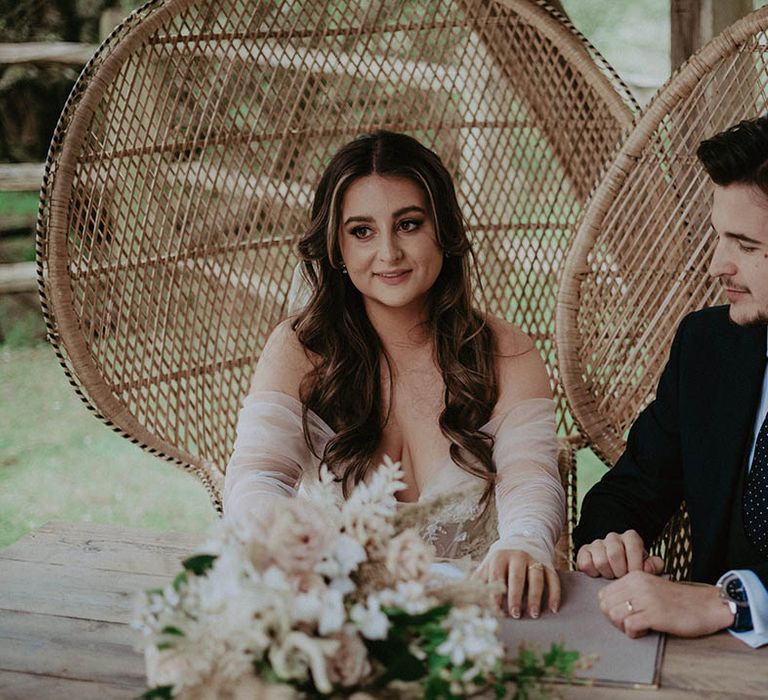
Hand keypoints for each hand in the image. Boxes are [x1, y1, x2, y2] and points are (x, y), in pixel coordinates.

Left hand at [472, 548, 559, 618]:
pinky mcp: (548, 563)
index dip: (496, 593)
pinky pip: (553, 579)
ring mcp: (534, 559)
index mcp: (499, 556)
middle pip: (517, 577)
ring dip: (535, 597)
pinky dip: (554, 594)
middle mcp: (517, 556)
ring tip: (533, 614)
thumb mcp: (490, 563)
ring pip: (536, 578)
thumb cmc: (503, 557)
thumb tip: (465, 596)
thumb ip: (479, 578)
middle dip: (515, 596)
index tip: (496, 610)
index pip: (497, 576)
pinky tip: (553, 608)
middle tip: (515, 614)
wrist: (525, 537)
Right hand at [576, 529, 664, 578]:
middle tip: (622, 578)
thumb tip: (647, 568)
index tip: (635, 575)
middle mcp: (613, 537)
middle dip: (620, 571)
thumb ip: (654, 566)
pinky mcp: (583, 552)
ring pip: (600, 560)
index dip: (634, 563)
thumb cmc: (633, 568)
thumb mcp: (647, 566)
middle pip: (614, 553)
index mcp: (630, 538)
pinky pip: (586, 563)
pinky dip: (593, 573)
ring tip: (612, 576)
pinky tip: (599, 574)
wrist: (616, 568)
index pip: (633, 544)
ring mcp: (597, 544)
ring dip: (607, 573)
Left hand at [598, 571, 734, 637]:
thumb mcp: (650, 588)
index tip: (624, 615)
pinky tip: (646, 631)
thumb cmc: (678, 601)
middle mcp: (637, 585)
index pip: (603, 595)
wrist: (708, 605)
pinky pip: (629, 626)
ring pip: (614, 615)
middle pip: (605, 606)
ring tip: (639, 627)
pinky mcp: (655, 614)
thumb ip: (631, 592)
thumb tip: (609, 607)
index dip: (610, 609)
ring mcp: (646, 599)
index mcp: (634, 577)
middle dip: (614, 619)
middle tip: (630, 624)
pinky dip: (634, 633)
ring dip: (623, 627)